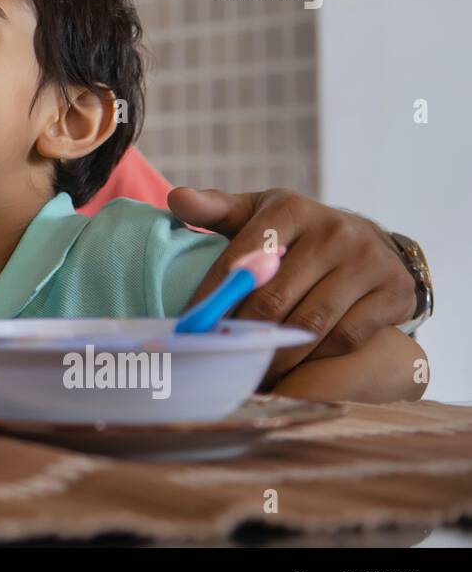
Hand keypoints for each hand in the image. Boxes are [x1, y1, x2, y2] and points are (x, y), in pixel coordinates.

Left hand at [169, 187, 414, 382]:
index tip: (190, 328)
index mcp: (290, 209)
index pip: (241, 259)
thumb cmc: (296, 234)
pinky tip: (293, 366)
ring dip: (275, 355)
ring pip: (310, 324)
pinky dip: (315, 358)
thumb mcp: (258, 213)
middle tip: (219, 359)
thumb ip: (215, 209)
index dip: (212, 299)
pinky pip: (346, 338)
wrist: (370, 243)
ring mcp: (367, 261)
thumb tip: (177, 199)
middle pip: (273, 298)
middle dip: (241, 334)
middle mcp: (332, 231)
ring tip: (251, 372)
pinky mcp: (393, 292)